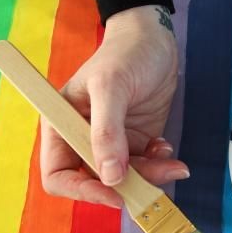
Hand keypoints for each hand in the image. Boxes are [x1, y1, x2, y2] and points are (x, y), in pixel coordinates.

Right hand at [41, 5, 188, 207]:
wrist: (155, 39)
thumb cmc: (125, 54)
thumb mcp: (111, 88)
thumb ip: (106, 132)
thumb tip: (109, 177)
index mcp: (62, 126)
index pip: (58, 175)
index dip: (82, 191)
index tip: (115, 193)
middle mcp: (84, 139)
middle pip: (97, 183)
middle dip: (128, 185)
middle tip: (157, 175)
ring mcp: (113, 143)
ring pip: (127, 179)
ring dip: (151, 176)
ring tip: (173, 161)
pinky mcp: (136, 142)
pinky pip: (145, 167)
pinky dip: (159, 165)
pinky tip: (165, 146)